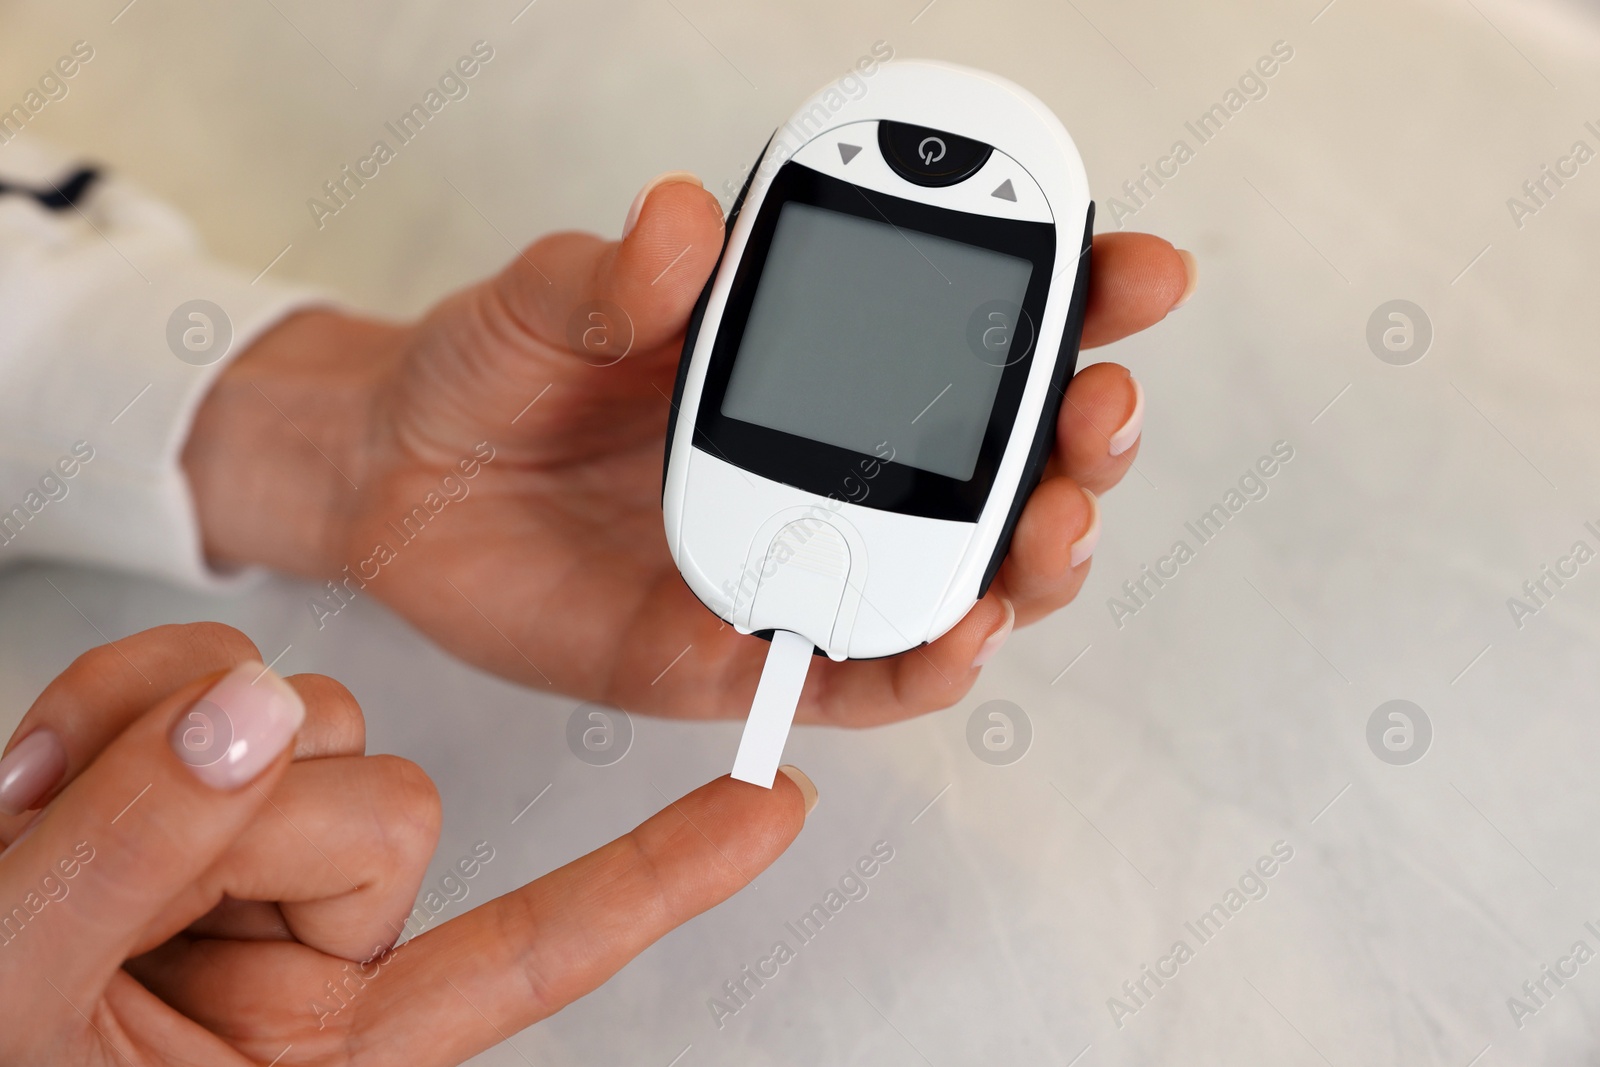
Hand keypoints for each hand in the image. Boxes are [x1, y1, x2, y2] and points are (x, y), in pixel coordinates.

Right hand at [0, 623, 810, 1065]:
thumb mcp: (29, 1001)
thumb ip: (135, 855)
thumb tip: (250, 714)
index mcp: (321, 1057)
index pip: (532, 955)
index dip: (661, 879)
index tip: (775, 808)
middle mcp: (308, 956)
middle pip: (391, 801)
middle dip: (250, 818)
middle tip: (108, 865)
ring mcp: (250, 862)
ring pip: (314, 723)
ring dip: (171, 749)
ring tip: (53, 826)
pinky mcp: (188, 789)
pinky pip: (213, 683)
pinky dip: (128, 701)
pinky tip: (48, 770)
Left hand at [184, 174, 1194, 724]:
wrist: (396, 486)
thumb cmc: (484, 376)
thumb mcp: (542, 304)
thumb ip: (613, 276)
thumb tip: (686, 219)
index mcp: (802, 355)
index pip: (956, 328)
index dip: (1064, 301)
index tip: (1136, 274)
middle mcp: (826, 462)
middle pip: (997, 463)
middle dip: (1079, 439)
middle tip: (1101, 411)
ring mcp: (799, 560)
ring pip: (961, 574)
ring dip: (1033, 559)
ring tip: (1052, 527)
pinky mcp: (744, 653)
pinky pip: (862, 673)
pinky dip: (927, 663)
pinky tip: (965, 634)